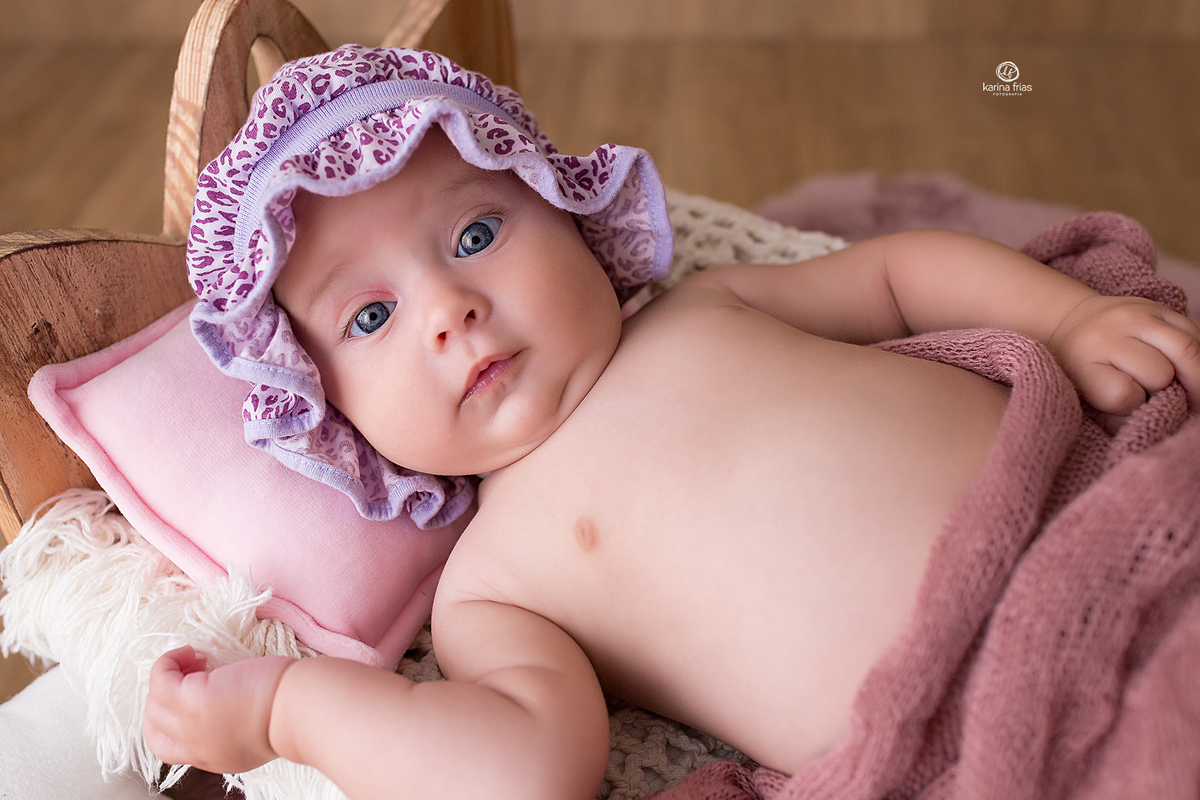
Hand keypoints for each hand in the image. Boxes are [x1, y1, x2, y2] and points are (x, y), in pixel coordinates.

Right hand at [144, 646, 296, 774]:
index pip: (172, 750)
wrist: (301, 708)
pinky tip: (190, 651)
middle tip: (190, 674)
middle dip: (164, 701)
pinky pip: (161, 679)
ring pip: (153, 705)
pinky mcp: (194, 699)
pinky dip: (168, 662)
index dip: (172, 721)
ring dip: (168, 677)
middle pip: (155, 730)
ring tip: (194, 659)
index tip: (189, 696)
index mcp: (214, 758)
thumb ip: (234, 729)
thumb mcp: (255, 735)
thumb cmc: (292, 710)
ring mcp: (191, 725)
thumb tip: (226, 703)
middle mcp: (197, 749)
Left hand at [1047, 293, 1199, 415]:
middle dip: (1168, 390)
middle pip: (1159, 373)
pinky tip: (1186, 366)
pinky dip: (1196, 354)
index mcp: (1083, 362)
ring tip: (1189, 388)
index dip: (1134, 407)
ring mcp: (1134, 316)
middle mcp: (1108, 336)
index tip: (1131, 405)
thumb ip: (1115, 417)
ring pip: (1185, 349)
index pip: (1121, 396)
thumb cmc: (1082, 367)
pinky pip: (1194, 331)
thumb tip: (1147, 423)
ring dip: (1192, 373)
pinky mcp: (1156, 306)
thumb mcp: (1085, 395)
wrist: (1074, 321)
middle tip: (1171, 399)